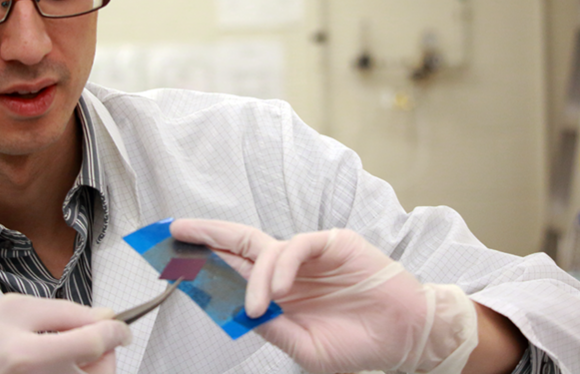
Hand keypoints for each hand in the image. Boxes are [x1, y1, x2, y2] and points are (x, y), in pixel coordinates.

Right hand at [0, 294, 130, 373]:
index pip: (94, 343)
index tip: (122, 328)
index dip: (116, 332)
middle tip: (93, 342)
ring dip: (89, 367)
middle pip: (99, 373)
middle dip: (104, 355)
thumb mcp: (15, 308)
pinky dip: (73, 373)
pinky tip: (58, 366)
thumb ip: (65, 312)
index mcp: (27, 355)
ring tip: (67, 354)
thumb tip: (107, 316)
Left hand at [171, 219, 477, 373]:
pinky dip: (284, 265)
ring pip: (265, 248)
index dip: (207, 261)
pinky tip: (280, 288)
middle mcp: (288, 267)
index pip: (235, 268)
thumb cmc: (358, 343)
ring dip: (254, 276)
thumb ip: (273, 327)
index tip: (174, 257)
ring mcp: (309, 254)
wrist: (405, 336)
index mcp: (279, 291)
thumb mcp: (306, 348)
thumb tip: (238, 308)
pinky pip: (298, 246)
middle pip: (239, 242)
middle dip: (207, 234)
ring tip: (258, 306)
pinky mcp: (333, 243)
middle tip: (176, 230)